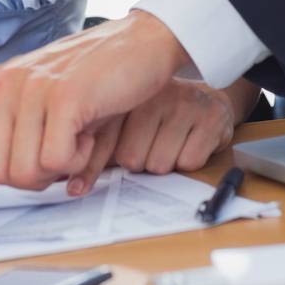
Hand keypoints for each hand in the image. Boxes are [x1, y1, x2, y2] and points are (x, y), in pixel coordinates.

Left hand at [0, 11, 191, 191]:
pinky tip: (88, 133)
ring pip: (24, 171)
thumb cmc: (97, 76)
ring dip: (57, 170)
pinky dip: (78, 161)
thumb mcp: (45, 104)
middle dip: (31, 178)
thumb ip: (10, 136)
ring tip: (76, 138)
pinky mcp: (63, 99)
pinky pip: (56, 160)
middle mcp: (8, 86)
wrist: (141, 42)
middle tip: (59, 154)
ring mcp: (33, 90)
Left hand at [69, 76, 260, 194]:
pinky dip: (189, 161)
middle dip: (141, 163)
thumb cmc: (164, 119)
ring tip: (172, 143)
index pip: (104, 141)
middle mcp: (154, 96)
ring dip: (165, 164)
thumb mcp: (131, 121)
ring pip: (160, 164)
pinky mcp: (210, 116)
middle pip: (132, 159)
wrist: (212, 100)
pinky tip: (190, 143)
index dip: (91, 168)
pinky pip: (189, 161)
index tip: (76, 187)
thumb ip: (101, 143)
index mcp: (129, 96)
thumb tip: (72, 183)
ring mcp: (183, 103)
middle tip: (152, 147)